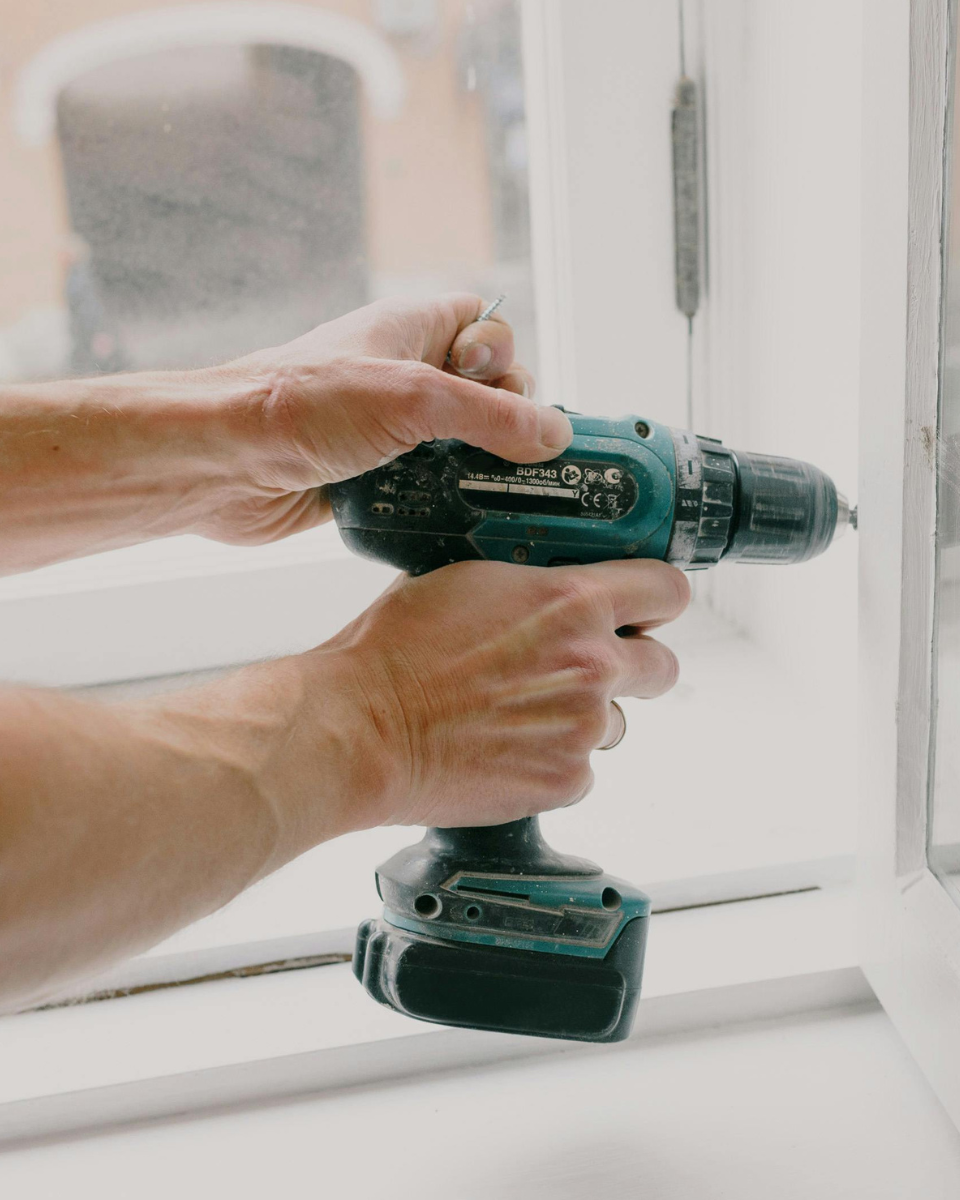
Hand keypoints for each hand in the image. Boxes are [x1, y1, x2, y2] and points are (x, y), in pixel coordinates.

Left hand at [204, 293, 573, 544]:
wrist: (221, 463)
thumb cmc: (301, 406)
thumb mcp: (413, 398)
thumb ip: (492, 415)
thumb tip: (555, 434)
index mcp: (410, 328)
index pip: (486, 326)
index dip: (503, 357)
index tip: (494, 391)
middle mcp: (400, 372)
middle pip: (482, 392)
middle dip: (498, 423)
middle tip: (484, 449)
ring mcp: (384, 426)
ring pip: (457, 444)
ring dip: (473, 469)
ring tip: (475, 489)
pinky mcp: (370, 474)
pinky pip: (428, 484)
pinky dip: (443, 499)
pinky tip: (447, 513)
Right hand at [321, 557, 689, 828]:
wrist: (362, 728)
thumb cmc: (395, 651)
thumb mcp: (466, 582)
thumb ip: (527, 587)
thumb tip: (544, 591)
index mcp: (572, 601)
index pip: (666, 590)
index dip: (657, 601)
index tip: (647, 610)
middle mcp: (593, 663)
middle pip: (662, 666)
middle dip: (632, 667)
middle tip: (587, 671)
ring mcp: (583, 726)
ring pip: (614, 722)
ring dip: (581, 719)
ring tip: (518, 718)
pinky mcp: (565, 779)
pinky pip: (581, 769)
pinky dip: (551, 763)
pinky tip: (504, 751)